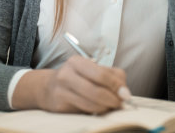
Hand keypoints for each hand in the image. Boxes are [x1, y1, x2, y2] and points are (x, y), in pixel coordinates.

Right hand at [13, 56, 127, 113]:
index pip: (102, 74)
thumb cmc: (77, 78)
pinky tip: (98, 109)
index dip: (117, 86)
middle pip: (96, 91)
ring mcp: (61, 91)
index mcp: (76, 62)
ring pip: (91, 104)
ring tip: (110, 107)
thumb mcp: (92, 70)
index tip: (125, 94)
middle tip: (120, 104)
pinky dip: (96, 112)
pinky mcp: (60, 106)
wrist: (48, 88)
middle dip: (113, 100)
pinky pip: (84, 111)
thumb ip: (111, 76)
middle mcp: (66, 74)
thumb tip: (124, 93)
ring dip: (106, 108)